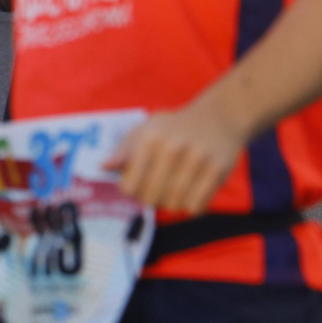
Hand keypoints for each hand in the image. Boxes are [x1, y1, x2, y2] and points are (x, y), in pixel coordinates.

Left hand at [104, 99, 247, 214]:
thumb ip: (123, 150)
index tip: (136, 185)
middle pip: (151, 198)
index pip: (129, 186)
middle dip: (151, 199)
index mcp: (149, 138)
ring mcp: (196, 159)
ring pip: (175, 205)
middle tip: (156, 190)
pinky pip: (198, 206)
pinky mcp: (217, 169)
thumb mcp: (145, 130)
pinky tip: (192, 193)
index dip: (130, 191)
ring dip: (172, 204)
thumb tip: (103, 167)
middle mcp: (171, 147)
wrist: (217, 116)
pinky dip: (192, 206)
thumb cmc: (173, 128)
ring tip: (174, 190)